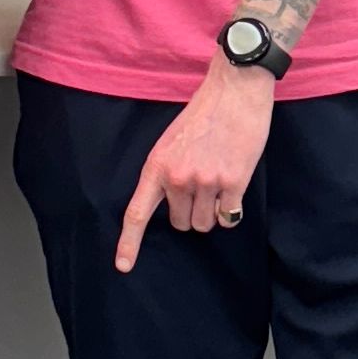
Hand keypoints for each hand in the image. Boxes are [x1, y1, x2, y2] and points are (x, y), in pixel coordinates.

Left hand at [117, 60, 274, 270]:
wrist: (234, 91)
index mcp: (156, 166)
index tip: (123, 267)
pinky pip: (229, 217)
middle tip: (201, 184)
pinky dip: (231, 209)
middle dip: (190, 212)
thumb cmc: (203, 114)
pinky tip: (233, 184)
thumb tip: (171, 203)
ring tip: (218, 180)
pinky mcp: (233, 182)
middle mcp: (178, 178)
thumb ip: (167, 172)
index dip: (128, 243)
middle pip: (181, 223)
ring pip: (205, 224)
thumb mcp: (171, 142)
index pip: (137, 213)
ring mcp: (205, 181)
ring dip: (212, 212)